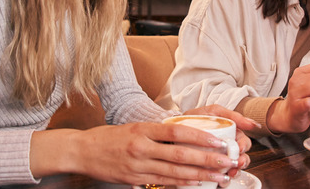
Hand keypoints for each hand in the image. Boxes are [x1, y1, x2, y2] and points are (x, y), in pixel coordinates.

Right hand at [55, 122, 240, 185]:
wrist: (82, 150)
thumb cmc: (110, 136)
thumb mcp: (134, 127)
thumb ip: (157, 132)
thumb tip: (186, 134)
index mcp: (144, 129)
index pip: (177, 131)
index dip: (200, 137)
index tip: (218, 141)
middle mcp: (142, 147)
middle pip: (180, 154)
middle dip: (207, 159)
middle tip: (227, 161)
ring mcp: (138, 165)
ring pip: (175, 171)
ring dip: (200, 174)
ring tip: (219, 176)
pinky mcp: (134, 179)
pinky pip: (162, 182)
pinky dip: (181, 183)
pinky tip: (196, 183)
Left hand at [184, 105, 254, 182]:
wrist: (172, 128)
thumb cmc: (196, 118)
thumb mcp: (214, 112)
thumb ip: (232, 115)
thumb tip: (253, 124)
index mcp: (230, 135)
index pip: (244, 142)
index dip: (244, 146)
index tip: (239, 148)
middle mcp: (226, 148)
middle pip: (241, 157)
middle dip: (242, 161)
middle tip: (237, 163)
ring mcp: (218, 159)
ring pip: (234, 169)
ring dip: (236, 172)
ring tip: (231, 173)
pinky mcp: (209, 169)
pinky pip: (221, 178)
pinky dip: (224, 181)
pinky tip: (222, 181)